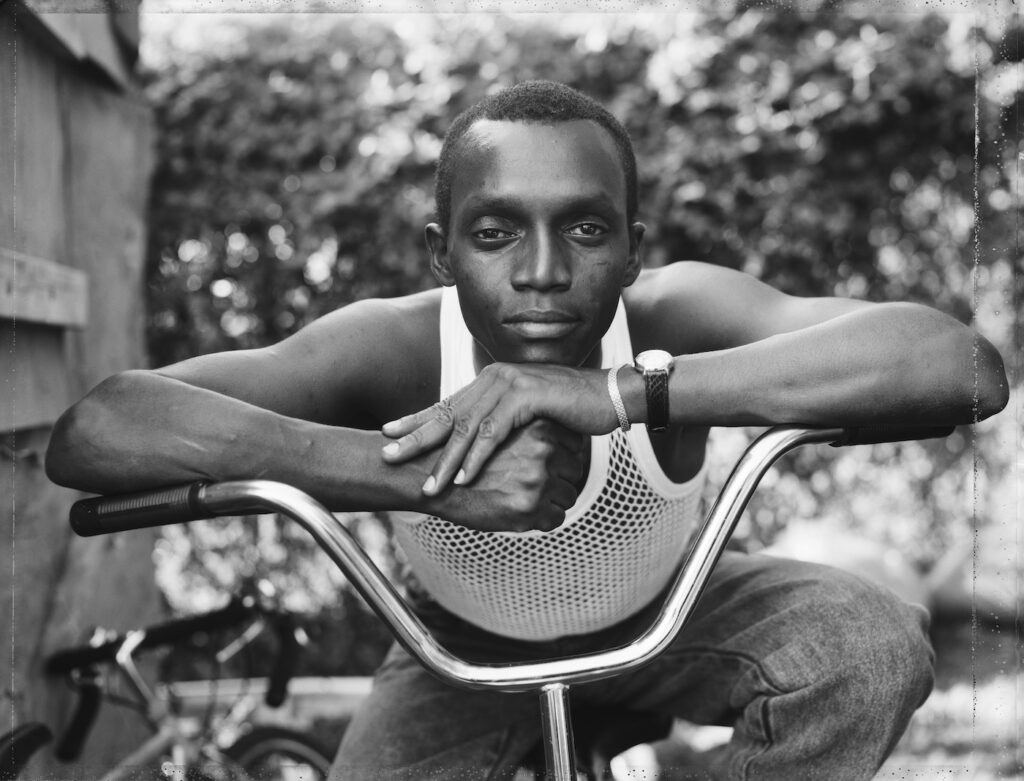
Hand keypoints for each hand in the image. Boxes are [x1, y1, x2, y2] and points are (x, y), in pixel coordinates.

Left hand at [381, 362, 615, 494]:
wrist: (609, 396)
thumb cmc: (571, 409)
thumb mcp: (528, 415)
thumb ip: (502, 422)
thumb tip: (479, 441)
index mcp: (490, 381)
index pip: (447, 403)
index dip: (416, 419)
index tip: (388, 433)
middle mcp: (494, 378)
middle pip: (447, 413)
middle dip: (415, 437)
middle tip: (387, 456)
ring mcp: (509, 385)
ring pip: (466, 427)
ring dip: (445, 461)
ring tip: (427, 486)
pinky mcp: (526, 397)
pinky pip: (493, 433)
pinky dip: (475, 458)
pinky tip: (462, 478)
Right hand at [423, 419, 587, 531]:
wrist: (427, 475)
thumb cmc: (463, 452)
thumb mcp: (499, 426)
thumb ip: (529, 430)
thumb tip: (560, 439)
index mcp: (539, 427)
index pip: (575, 444)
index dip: (563, 455)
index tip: (550, 462)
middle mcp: (543, 450)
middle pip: (576, 468)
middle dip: (561, 478)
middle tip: (540, 483)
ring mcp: (538, 478)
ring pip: (569, 494)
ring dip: (554, 499)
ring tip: (529, 498)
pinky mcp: (529, 506)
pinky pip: (556, 518)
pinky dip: (543, 519)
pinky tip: (523, 513)